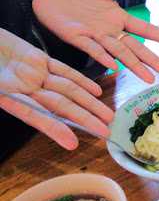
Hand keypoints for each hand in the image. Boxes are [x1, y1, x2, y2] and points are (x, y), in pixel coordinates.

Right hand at [0, 29, 113, 149]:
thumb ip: (4, 93)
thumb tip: (15, 92)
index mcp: (7, 96)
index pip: (34, 115)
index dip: (53, 129)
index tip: (72, 144)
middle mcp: (24, 88)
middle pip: (60, 104)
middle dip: (83, 118)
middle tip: (105, 131)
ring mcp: (33, 73)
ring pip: (68, 89)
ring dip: (89, 102)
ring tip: (107, 115)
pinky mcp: (37, 57)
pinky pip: (63, 70)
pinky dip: (80, 79)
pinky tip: (96, 91)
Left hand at [33, 0, 158, 82]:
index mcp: (119, 18)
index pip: (146, 30)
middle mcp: (111, 31)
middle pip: (137, 48)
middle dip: (153, 61)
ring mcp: (96, 36)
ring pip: (120, 53)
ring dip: (134, 65)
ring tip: (149, 79)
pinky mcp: (78, 37)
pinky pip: (93, 49)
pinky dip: (103, 56)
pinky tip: (114, 66)